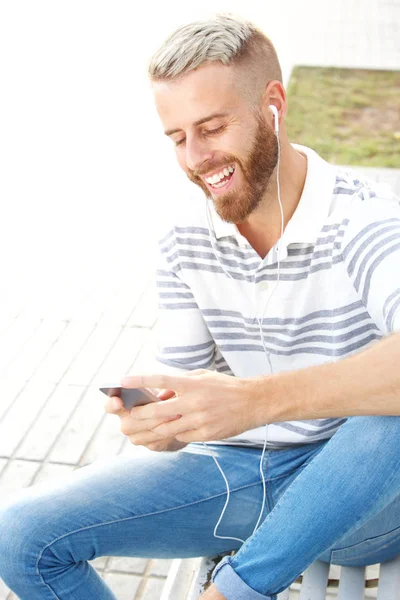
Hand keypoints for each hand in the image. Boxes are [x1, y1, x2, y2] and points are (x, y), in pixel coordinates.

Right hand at [104, 390, 187, 451]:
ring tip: (175, 413)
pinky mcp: (152, 445)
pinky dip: (168, 432)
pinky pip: (157, 441)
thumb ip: (147, 384)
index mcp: (122, 406)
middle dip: (146, 415)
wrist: (177, 415)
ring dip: (160, 423)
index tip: (118, 401)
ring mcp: (137, 437)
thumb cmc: (161, 394)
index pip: (110, 406)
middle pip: (129, 423)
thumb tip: (145, 387)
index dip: (112, 404)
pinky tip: (178, 424)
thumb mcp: (154, 386)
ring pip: (145, 433)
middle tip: (161, 406)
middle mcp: (126, 424)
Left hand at [121, 370, 260, 443]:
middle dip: (140, 414)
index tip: (123, 381)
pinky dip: (174, 433)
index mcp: (193, 383)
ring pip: (167, 428)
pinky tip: (173, 430)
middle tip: (131, 415)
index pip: (161, 379)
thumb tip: (159, 394)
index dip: (140, 380)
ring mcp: (201, 420)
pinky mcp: (206, 434)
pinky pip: (182, 436)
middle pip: (158, 410)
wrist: (254, 402)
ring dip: (152, 429)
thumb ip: (179, 383)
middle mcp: (195, 401)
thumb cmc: (225, 387)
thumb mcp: (202, 377)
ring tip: (143, 429)